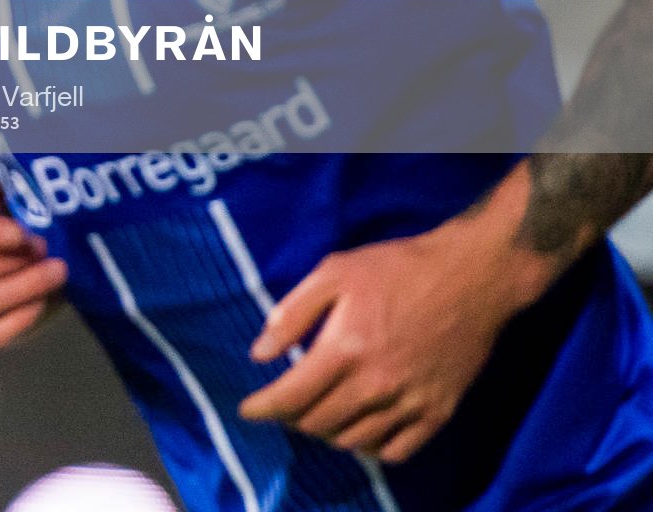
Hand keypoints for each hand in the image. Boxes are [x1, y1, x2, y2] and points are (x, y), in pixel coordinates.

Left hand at [238, 217, 529, 463]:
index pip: (291, 397)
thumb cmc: (397, 267)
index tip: (247, 409)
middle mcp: (376, 384)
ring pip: (352, 442)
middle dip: (290, 419)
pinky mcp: (439, 412)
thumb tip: (259, 354)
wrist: (471, 277)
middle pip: (317, 424)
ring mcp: (410, 402)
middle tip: (283, 405)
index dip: (262, 408)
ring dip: (326, 433)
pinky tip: (359, 429)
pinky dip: (369, 447)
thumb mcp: (334, 272)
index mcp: (345, 349)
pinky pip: (396, 451)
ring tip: (317, 414)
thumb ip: (292, 314)